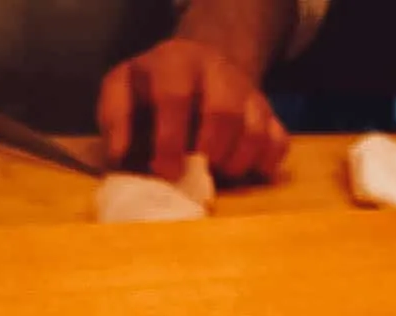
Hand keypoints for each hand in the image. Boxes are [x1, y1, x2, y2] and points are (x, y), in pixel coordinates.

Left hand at [98, 38, 288, 182]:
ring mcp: (249, 92)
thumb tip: (120, 155)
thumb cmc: (154, 88)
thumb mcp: (123, 88)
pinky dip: (265, 163)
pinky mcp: (269, 114)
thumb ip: (115, 117)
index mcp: (176, 62)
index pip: (176, 97)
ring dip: (237, 162)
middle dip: (209, 151)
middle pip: (225, 112)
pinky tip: (247, 171)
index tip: (167, 171)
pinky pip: (279, 142)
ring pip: (256, 130)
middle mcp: (219, 71)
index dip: (170, 139)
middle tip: (197, 173)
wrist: (200, 66)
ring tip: (219, 173)